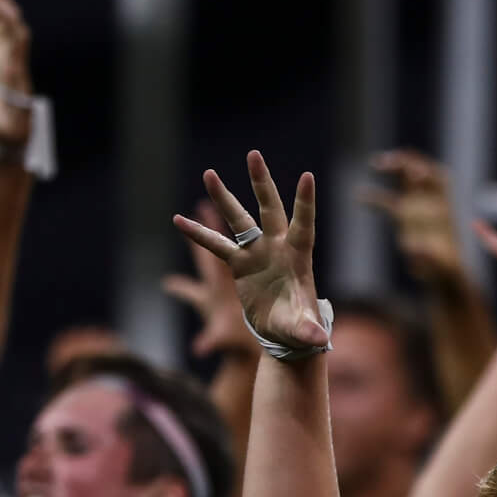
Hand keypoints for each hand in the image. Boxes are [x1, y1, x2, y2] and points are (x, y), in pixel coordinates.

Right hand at [175, 152, 328, 355]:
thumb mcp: (303, 331)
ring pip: (239, 220)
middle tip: (253, 156)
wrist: (284, 334)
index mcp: (298, 257)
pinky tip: (178, 220)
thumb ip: (309, 332)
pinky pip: (215, 246)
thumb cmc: (299, 329)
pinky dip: (198, 235)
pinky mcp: (239, 264)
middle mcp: (277, 247)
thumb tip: (317, 340)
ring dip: (224, 197)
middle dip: (261, 183)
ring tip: (208, 173)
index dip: (305, 203)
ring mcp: (257, 252)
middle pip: (269, 209)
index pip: (303, 224)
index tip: (308, 177)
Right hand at [358, 149, 463, 284]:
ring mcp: (417, 207)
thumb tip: (417, 249)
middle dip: (404, 163)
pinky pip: (388, 202)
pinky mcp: (403, 217)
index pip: (437, 180)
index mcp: (443, 208)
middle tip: (385, 163)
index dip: (425, 173)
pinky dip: (374, 197)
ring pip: (404, 181)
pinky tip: (358, 195)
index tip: (414, 172)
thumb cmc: (445, 270)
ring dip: (391, 169)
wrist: (443, 274)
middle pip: (418, 173)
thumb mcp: (441, 264)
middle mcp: (431, 203)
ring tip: (375, 163)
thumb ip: (429, 255)